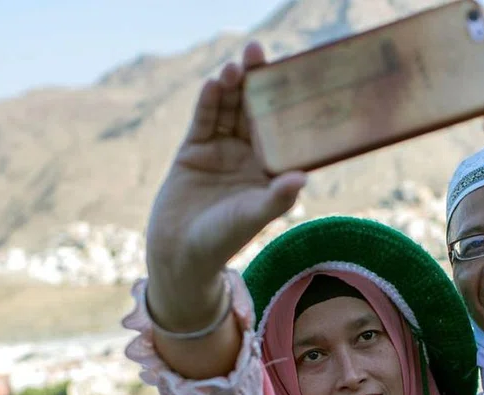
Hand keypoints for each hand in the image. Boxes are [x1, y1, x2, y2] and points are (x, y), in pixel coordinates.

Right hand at [145, 41, 306, 332]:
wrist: (181, 253)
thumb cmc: (224, 240)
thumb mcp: (253, 217)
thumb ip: (277, 198)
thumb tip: (302, 178)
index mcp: (270, 169)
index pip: (281, 128)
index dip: (285, 102)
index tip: (292, 75)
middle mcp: (248, 156)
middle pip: (254, 111)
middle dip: (256, 81)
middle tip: (259, 52)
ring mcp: (221, 150)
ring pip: (228, 110)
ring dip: (232, 86)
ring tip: (236, 65)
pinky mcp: (193, 150)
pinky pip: (204, 120)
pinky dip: (208, 102)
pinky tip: (214, 83)